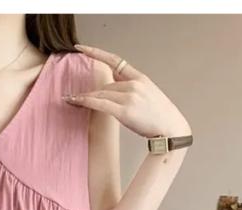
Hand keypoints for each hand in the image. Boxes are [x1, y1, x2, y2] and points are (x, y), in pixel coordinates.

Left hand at [65, 43, 191, 137]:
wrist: (171, 129)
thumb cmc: (158, 117)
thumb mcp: (147, 95)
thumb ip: (130, 90)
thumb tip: (110, 92)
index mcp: (141, 78)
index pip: (115, 60)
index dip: (97, 53)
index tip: (82, 49)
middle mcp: (134, 84)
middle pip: (105, 85)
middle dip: (91, 93)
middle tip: (74, 98)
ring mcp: (130, 96)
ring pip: (100, 94)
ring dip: (84, 97)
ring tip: (70, 100)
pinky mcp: (125, 110)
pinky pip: (99, 103)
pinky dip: (85, 101)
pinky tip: (75, 101)